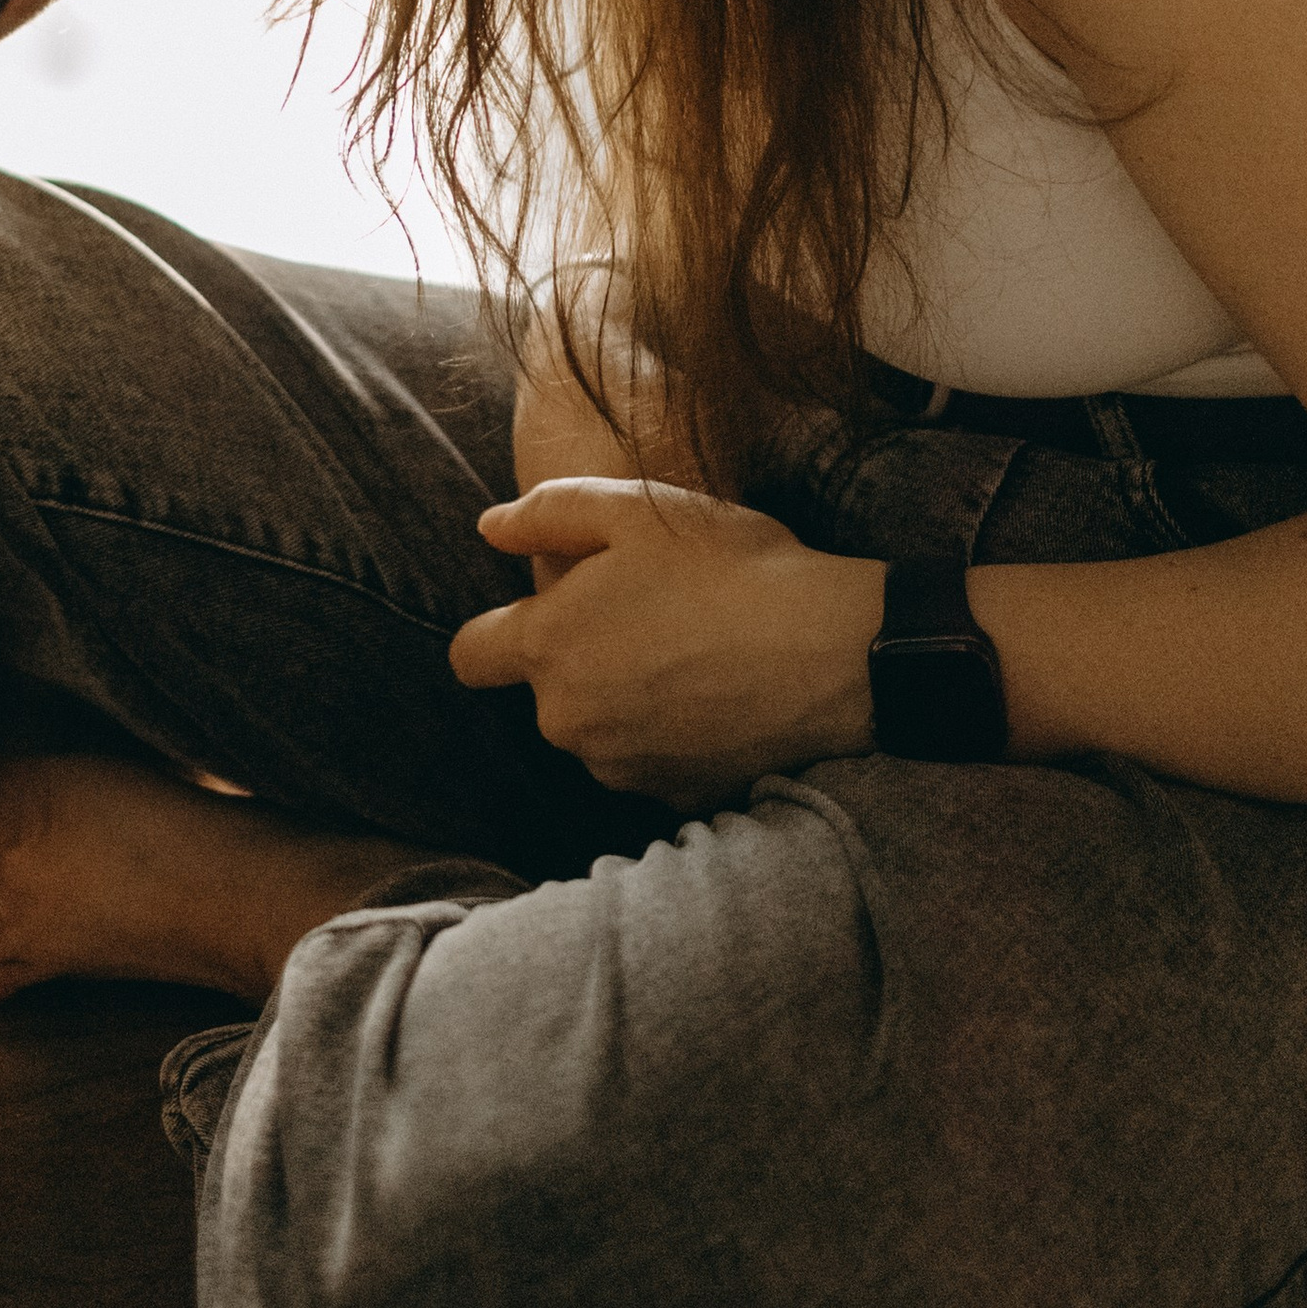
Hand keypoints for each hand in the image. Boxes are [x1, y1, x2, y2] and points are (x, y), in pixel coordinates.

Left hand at [453, 478, 883, 811]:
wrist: (836, 653)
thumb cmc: (731, 570)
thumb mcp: (632, 509)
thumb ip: (544, 514)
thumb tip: (489, 529)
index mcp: (548, 648)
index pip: (470, 656)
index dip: (496, 632)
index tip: (544, 613)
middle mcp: (570, 722)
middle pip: (544, 691)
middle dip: (576, 657)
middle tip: (647, 613)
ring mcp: (623, 768)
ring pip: (597, 730)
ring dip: (623, 699)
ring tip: (690, 651)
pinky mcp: (675, 798)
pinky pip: (650, 762)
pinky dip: (670, 736)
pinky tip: (717, 695)